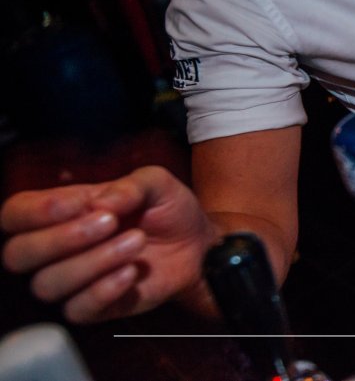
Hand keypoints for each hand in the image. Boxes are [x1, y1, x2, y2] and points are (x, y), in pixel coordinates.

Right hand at [1, 166, 216, 322]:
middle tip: (109, 223)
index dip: (34, 211)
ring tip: (136, 241)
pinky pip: (76, 309)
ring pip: (47, 284)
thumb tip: (103, 203)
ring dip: (93, 261)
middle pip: (17, 254)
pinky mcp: (93, 307)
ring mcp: (72, 280)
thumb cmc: (168, 210)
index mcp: (62, 211)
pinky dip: (103, 290)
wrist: (198, 246)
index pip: (15, 214)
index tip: (77, 203)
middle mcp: (56, 248)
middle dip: (60, 238)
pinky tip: (131, 273)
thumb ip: (130, 185)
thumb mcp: (157, 183)